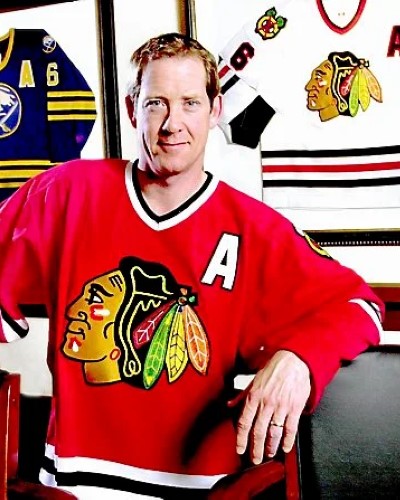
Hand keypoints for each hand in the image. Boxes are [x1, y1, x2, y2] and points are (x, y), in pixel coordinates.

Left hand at [229, 350, 310, 464]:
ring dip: (270, 446)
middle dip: (255, 448)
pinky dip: (288, 440)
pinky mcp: (295, 407)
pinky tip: (285, 447)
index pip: (244, 422)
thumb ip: (242, 395)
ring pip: (274, 432)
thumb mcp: (253, 380)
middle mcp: (266, 403)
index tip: (240, 448)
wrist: (293, 361)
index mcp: (254, 396)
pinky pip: (290, 428)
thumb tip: (230, 404)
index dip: (241, 438)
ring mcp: (281, 406)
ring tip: (268, 453)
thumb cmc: (274, 369)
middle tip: (254, 458)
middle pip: (258, 431)